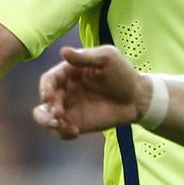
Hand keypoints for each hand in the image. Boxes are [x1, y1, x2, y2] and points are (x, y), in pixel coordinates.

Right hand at [33, 46, 151, 138]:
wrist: (138, 98)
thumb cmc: (123, 73)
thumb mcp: (107, 58)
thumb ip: (85, 57)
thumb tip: (63, 52)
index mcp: (68, 72)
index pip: (49, 79)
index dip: (45, 87)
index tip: (48, 96)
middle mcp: (66, 90)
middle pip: (45, 100)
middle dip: (47, 108)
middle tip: (58, 114)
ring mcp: (70, 108)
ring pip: (47, 117)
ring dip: (47, 122)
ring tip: (60, 125)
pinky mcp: (78, 124)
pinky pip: (61, 131)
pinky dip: (62, 133)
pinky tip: (74, 132)